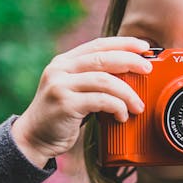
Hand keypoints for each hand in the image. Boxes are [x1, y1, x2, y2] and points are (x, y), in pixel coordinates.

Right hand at [11, 37, 151, 166]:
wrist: (33, 138)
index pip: (98, 44)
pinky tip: (122, 116)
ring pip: (104, 80)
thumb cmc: (60, 116)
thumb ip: (93, 79)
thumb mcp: (74, 90)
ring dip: (127, 93)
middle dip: (130, 61)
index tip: (144, 46)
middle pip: (103, 58)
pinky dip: (117, 107)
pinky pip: (100, 100)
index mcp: (64, 61)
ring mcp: (60, 85)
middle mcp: (60, 69)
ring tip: (138, 105)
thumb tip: (129, 73)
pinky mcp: (64, 104)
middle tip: (148, 70)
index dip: (123, 43)